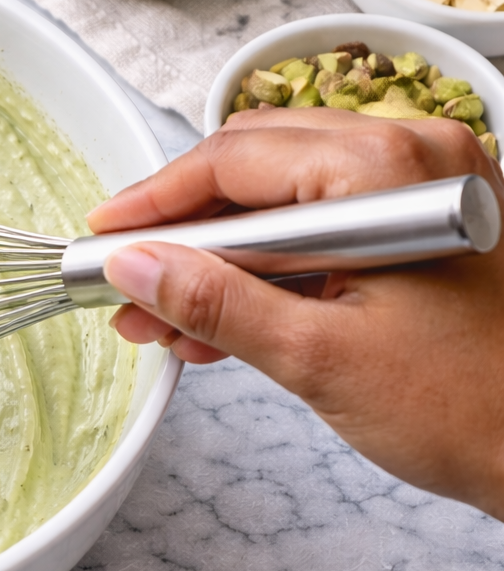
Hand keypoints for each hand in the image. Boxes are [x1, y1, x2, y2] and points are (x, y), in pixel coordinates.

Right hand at [88, 108, 503, 516]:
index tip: (102, 238)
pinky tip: (221, 323)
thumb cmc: (474, 410)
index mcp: (387, 172)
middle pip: (255, 170)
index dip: (155, 202)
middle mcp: (412, 160)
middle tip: (128, 283)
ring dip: (220, 260)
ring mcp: (424, 192)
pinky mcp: (424, 231)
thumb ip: (215, 302)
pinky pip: (323, 231)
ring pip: (284, 203)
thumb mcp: (318, 359)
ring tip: (165, 320)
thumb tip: (134, 266)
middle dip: (183, 233)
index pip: (234, 160)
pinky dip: (270, 273)